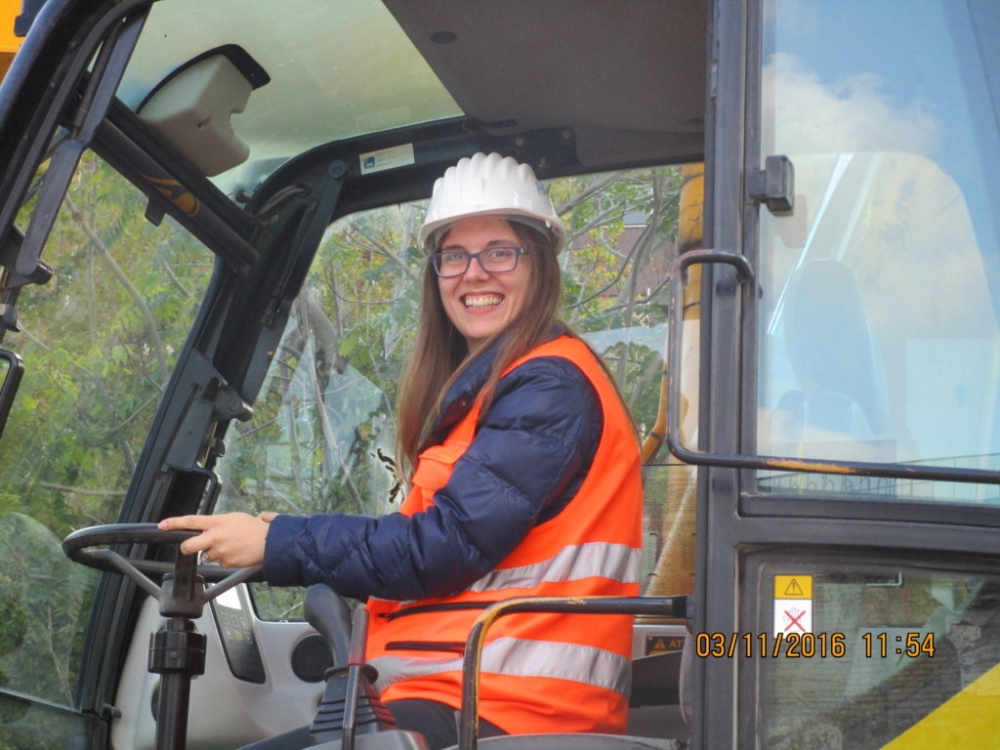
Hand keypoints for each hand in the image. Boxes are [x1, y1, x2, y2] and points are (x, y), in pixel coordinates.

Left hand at [158, 512, 275, 567]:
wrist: (269, 542)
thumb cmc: (254, 528)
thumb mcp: (235, 518)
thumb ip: (219, 523)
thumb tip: (209, 527)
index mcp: (217, 522)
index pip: (191, 521)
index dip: (174, 523)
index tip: (162, 525)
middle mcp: (215, 537)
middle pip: (190, 545)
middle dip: (187, 548)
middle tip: (190, 547)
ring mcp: (220, 551)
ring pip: (207, 556)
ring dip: (214, 554)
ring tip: (231, 547)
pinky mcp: (226, 563)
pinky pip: (220, 563)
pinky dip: (226, 560)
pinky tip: (236, 553)